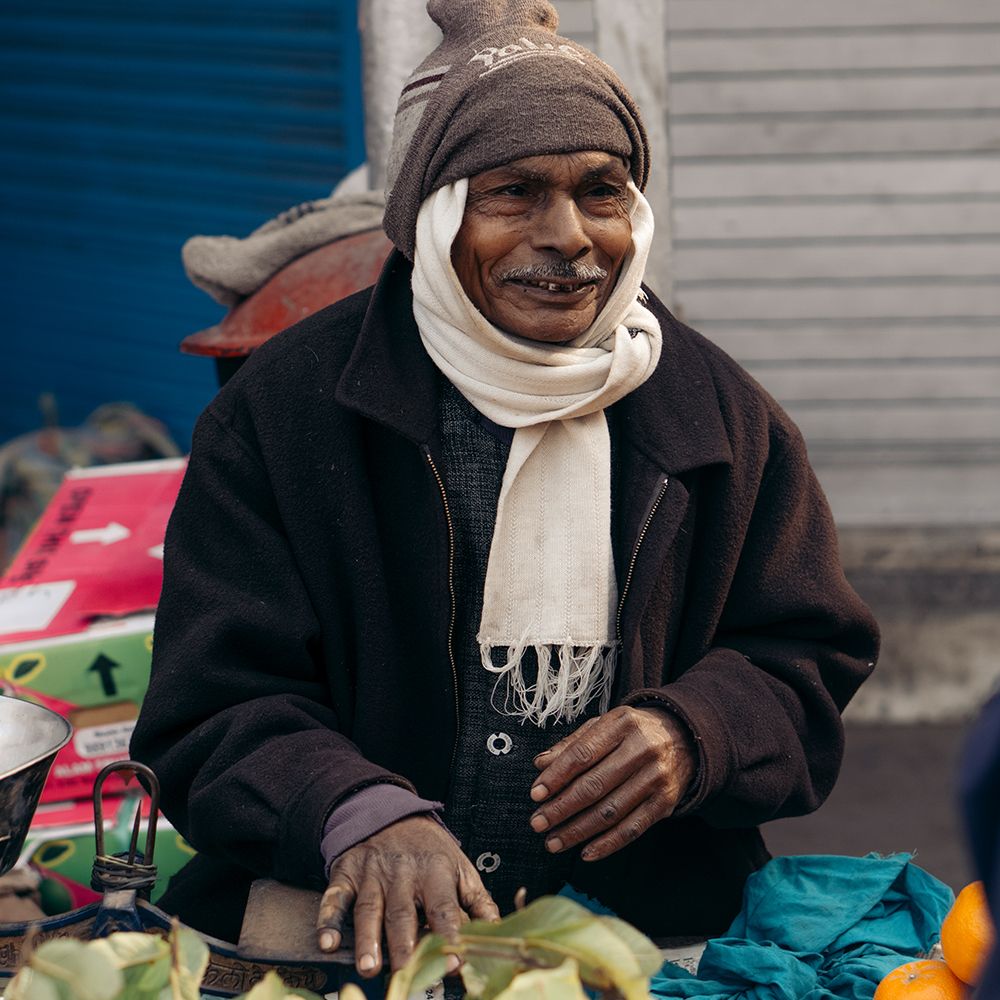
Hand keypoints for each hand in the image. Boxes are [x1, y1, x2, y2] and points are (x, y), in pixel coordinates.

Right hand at [316, 815, 498, 977]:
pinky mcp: (346, 874)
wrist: (390, 813)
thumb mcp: (460, 869)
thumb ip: (479, 904)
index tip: (454, 963)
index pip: (444, 907)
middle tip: (405, 976)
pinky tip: (327, 943)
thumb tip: (500, 934)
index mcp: (436, 872)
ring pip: (369, 909)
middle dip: (404, 946)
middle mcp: (403, 873)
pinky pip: (335, 898)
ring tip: (369, 968)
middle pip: (403, 913)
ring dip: (368, 939)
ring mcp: (372, 874)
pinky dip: (328, 920)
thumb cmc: (430, 851)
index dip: (449, 935)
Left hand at [529, 705, 695, 861]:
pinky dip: (608, 844)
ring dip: (578, 831)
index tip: (536, 794)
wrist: (685, 737)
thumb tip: (540, 764)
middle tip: (538, 823)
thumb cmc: (633, 732)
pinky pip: (633, 828)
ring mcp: (655, 777)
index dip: (557, 776)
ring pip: (611, 811)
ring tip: (554, 841)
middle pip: (594, 785)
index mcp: (621, 724)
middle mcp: (641, 749)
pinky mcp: (665, 802)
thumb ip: (572, 744)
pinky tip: (586, 852)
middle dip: (561, 808)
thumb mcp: (605, 725)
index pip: (582, 754)